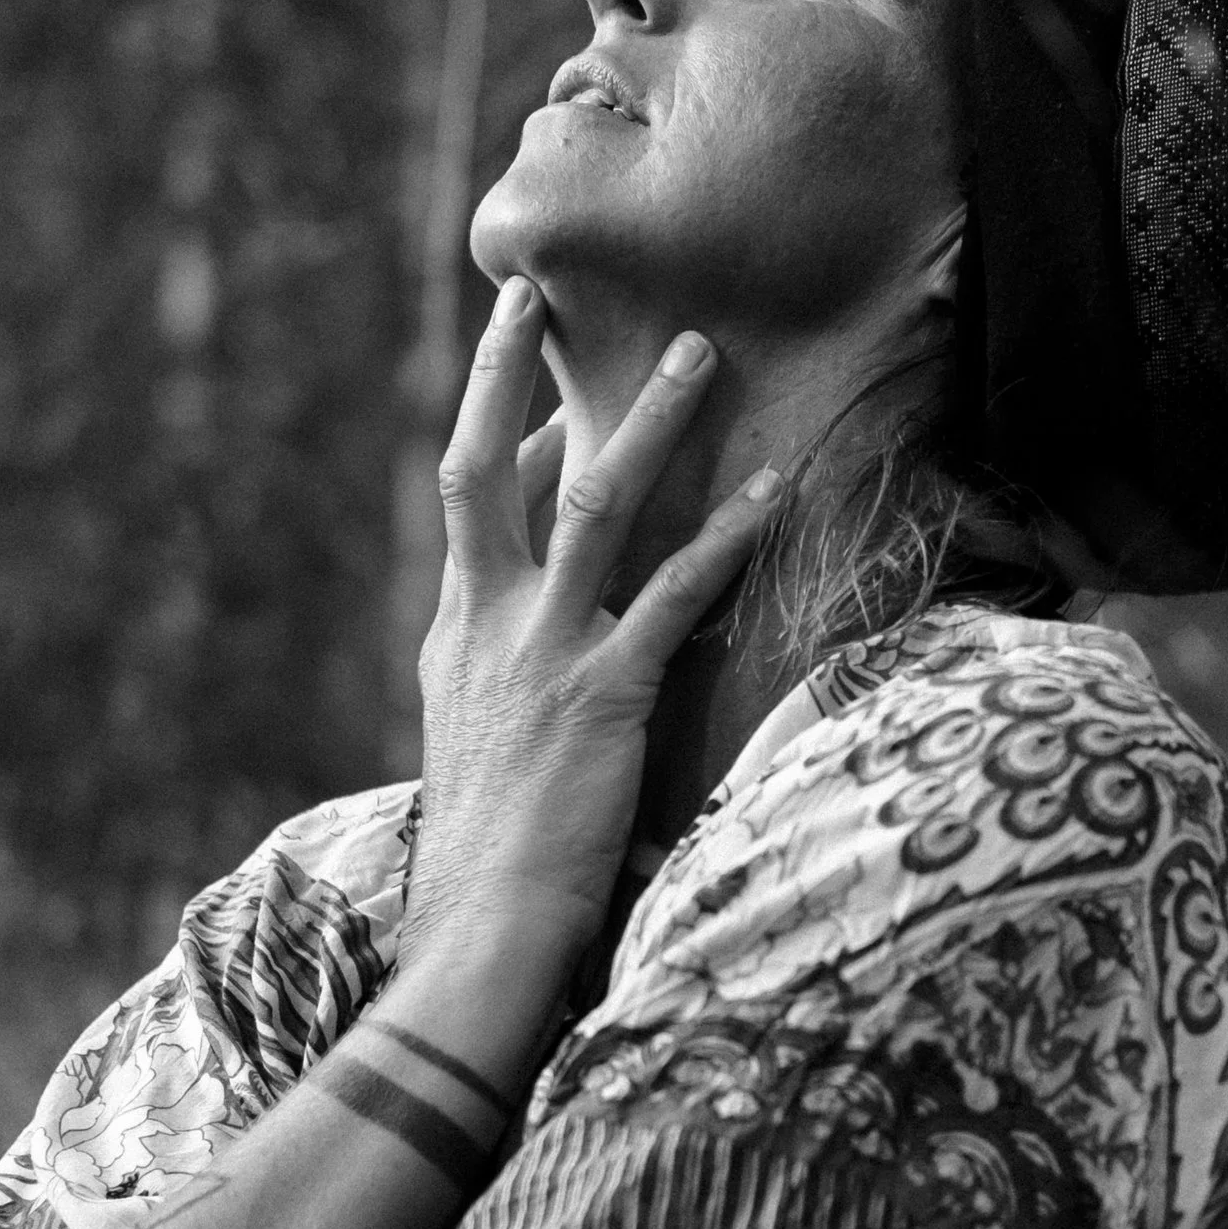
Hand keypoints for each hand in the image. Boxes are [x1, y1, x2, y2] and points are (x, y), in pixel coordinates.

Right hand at [405, 278, 778, 961]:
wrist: (477, 934)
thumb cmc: (488, 865)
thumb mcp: (477, 758)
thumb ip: (501, 697)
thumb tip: (540, 676)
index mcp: (452, 637)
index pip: (472, 505)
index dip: (503, 430)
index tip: (532, 376)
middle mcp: (485, 625)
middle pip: (481, 465)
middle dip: (505, 372)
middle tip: (536, 293)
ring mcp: (541, 652)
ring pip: (592, 502)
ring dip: (646, 419)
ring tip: (697, 352)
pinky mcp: (601, 693)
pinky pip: (674, 592)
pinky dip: (728, 536)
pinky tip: (774, 489)